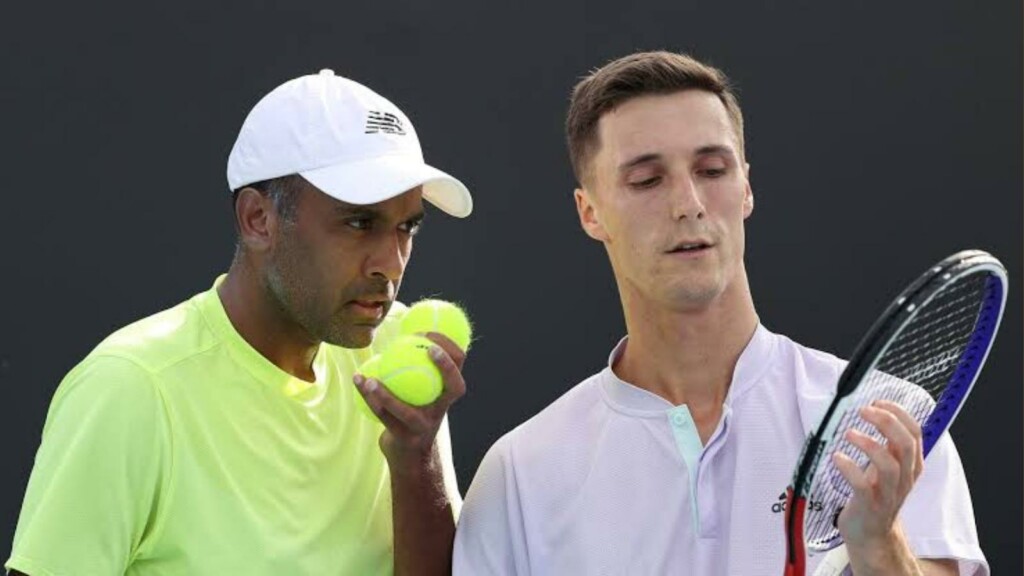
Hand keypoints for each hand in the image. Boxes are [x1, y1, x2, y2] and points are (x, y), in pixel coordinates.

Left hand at [353, 332, 466, 473]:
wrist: (409, 452)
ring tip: (369, 380)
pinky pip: (384, 417)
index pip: (460, 366)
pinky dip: (368, 398)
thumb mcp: (419, 388)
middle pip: (454, 387)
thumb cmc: (411, 409)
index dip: (451, 348)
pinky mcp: (405, 437)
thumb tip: (400, 327)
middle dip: (445, 366)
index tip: (429, 333)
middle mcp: (442, 409)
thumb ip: (415, 364)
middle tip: (425, 347)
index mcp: (446, 393)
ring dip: (386, 395)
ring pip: (407, 411)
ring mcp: (425, 426)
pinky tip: (358, 379)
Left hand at [833, 400, 924, 573]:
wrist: (870, 534)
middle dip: (887, 422)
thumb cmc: (874, 493)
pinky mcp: (870, 506)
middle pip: (906, 445)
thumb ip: (887, 444)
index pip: (915, 433)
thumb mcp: (886, 466)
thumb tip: (876, 410)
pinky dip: (850, 469)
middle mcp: (904, 479)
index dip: (898, 413)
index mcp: (911, 465)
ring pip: (889, 466)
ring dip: (869, 445)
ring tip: (849, 433)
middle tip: (864, 410)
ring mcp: (889, 494)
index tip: (877, 402)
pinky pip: (862, 486)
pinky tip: (837, 457)